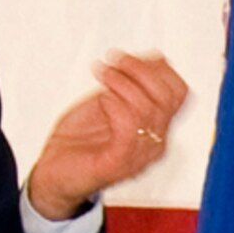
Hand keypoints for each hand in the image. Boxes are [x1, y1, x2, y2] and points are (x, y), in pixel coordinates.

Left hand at [27, 51, 186, 219]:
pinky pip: (128, 130)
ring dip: (122, 83)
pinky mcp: (117, 164)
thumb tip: (156, 58)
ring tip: (103, 75)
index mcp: (156, 128)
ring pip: (148, 109)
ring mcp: (138, 156)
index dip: (158, 68)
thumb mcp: (108, 100)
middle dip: (140, 70)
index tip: (130, 57)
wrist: (54, 174)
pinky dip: (116, 106)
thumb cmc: (79, 141)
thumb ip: (132, 83)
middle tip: (114, 62)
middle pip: (167, 97)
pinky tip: (102, 100)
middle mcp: (154, 143)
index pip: (179, 93)